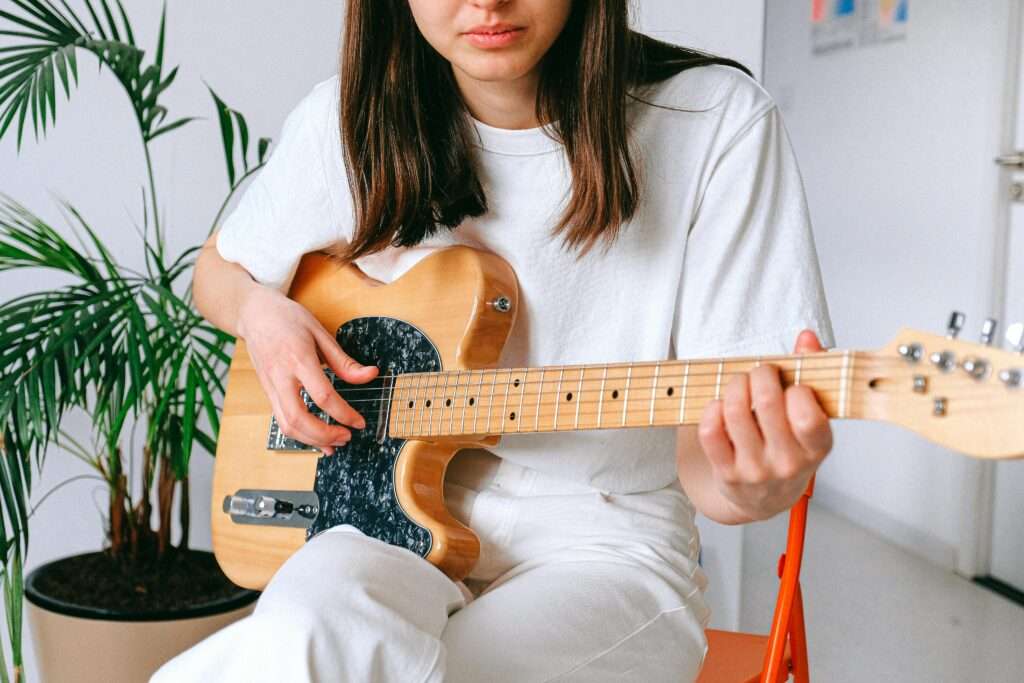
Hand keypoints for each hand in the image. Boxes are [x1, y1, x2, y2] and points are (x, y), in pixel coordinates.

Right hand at [237, 285, 377, 454]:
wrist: (254, 314)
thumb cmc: (288, 319)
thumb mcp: (320, 332)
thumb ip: (344, 361)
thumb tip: (371, 375)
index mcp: (299, 358)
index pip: (323, 396)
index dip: (344, 414)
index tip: (360, 422)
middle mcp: (281, 376)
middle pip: (299, 418)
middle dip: (325, 434)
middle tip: (347, 437)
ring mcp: (270, 386)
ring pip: (287, 425)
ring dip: (312, 440)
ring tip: (334, 443)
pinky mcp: (267, 392)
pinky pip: (281, 420)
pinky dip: (300, 434)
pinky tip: (316, 437)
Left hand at [696, 329, 832, 520]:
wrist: (764, 499)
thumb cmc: (790, 448)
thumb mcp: (811, 417)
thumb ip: (811, 372)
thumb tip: (806, 338)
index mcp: (816, 448)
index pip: (808, 416)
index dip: (796, 390)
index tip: (791, 385)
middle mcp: (787, 463)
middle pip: (767, 403)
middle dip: (760, 374)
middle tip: (760, 373)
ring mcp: (755, 470)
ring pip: (735, 412)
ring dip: (734, 386)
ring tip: (740, 384)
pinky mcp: (726, 473)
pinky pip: (710, 431)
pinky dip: (711, 409)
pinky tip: (720, 406)